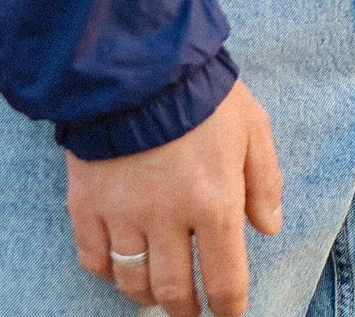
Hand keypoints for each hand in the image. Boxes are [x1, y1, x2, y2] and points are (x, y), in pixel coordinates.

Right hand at [67, 78, 282, 316]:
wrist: (139, 63)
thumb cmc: (204, 94)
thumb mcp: (254, 128)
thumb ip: (265, 181)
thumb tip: (269, 227)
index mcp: (215, 201)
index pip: (224, 280)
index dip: (228, 308)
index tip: (229, 315)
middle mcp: (168, 217)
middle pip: (173, 291)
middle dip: (186, 309)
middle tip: (192, 310)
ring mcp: (122, 213)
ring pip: (132, 281)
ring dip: (147, 296)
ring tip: (159, 293)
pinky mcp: (86, 204)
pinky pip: (93, 259)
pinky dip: (108, 272)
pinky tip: (121, 266)